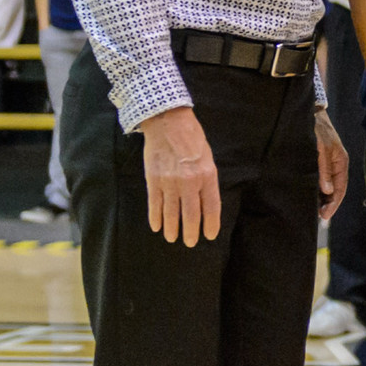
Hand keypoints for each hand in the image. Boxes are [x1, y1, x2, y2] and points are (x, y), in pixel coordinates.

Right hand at [139, 107, 221, 246]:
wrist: (168, 122)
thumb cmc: (192, 138)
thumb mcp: (208, 158)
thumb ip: (206, 180)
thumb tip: (205, 202)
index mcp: (207, 176)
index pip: (211, 207)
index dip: (210, 224)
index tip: (209, 235)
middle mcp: (189, 182)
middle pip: (190, 214)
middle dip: (190, 232)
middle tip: (189, 242)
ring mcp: (170, 182)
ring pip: (171, 213)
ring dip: (172, 228)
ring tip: (172, 238)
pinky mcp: (153, 179)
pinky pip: (155, 204)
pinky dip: (155, 217)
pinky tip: (157, 227)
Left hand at [315, 108, 348, 219]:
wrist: (309, 112)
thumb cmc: (316, 128)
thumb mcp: (320, 148)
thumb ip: (323, 169)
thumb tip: (327, 191)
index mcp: (341, 162)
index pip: (341, 188)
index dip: (333, 204)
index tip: (324, 217)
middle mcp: (337, 165)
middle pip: (336, 190)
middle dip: (328, 204)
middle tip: (318, 218)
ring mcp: (329, 163)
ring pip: (328, 186)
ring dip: (322, 198)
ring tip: (313, 211)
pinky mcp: (320, 161)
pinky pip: (321, 180)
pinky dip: (317, 190)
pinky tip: (310, 196)